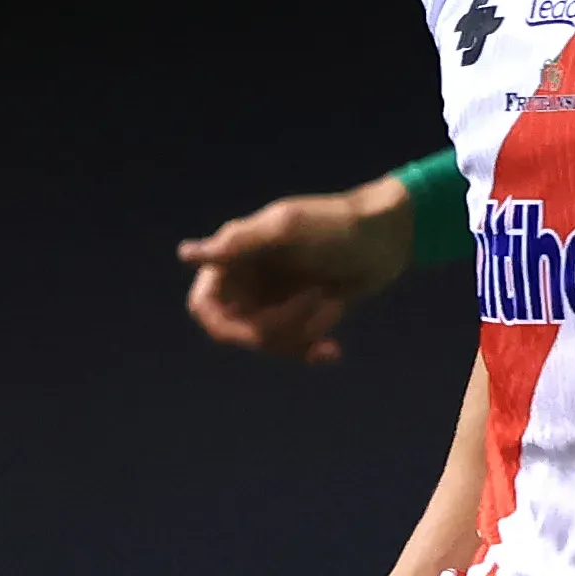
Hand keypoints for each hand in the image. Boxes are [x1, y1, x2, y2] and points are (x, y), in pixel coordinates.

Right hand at [178, 178, 418, 363]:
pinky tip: (333, 351)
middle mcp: (250, 281)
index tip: (253, 329)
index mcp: (237, 256)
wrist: (388, 237)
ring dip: (300, 334)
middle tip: (315, 299)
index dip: (224, 325)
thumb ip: (240, 244)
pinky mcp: (302, 316)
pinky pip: (293, 348)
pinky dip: (311, 350)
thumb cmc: (337, 224)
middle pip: (239, 332)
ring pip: (268, 344)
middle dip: (276, 328)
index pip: (205, 306)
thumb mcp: (288, 230)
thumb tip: (186, 254)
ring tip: (330, 303)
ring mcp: (275, 301)